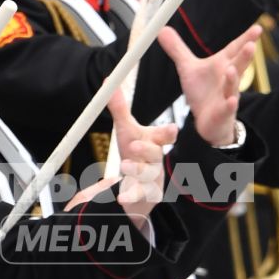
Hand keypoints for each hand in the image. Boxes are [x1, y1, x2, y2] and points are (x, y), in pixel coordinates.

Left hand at [66, 90, 175, 231]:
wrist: (138, 183)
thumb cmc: (135, 152)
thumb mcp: (126, 130)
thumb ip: (119, 108)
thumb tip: (107, 81)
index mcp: (154, 141)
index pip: (165, 135)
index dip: (167, 132)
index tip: (171, 129)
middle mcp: (155, 159)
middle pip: (155, 153)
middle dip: (147, 149)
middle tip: (136, 145)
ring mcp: (152, 178)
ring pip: (147, 174)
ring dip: (136, 169)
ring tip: (125, 165)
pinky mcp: (145, 194)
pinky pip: (139, 195)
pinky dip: (130, 196)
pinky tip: (121, 197)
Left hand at [159, 24, 256, 146]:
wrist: (208, 120)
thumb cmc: (203, 92)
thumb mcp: (188, 68)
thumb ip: (178, 49)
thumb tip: (162, 29)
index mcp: (222, 65)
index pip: (235, 49)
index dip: (246, 38)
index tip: (258, 28)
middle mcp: (228, 79)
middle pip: (238, 65)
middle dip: (245, 55)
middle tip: (251, 45)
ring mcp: (227, 96)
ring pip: (233, 86)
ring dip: (233, 78)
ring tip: (232, 69)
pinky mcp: (223, 112)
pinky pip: (227, 108)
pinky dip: (230, 105)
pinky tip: (232, 101)